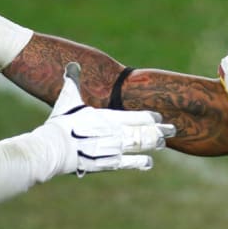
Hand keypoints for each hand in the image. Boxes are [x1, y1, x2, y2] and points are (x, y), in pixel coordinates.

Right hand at [44, 63, 175, 175]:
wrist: (55, 147)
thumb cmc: (61, 123)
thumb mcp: (68, 99)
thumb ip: (73, 82)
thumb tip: (72, 65)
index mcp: (109, 117)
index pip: (136, 116)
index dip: (149, 117)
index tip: (158, 117)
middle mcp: (116, 132)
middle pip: (143, 131)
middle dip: (159, 130)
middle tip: (173, 129)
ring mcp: (114, 148)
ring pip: (140, 145)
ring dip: (153, 144)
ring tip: (164, 142)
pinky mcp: (108, 163)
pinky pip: (128, 163)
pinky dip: (140, 162)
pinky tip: (149, 163)